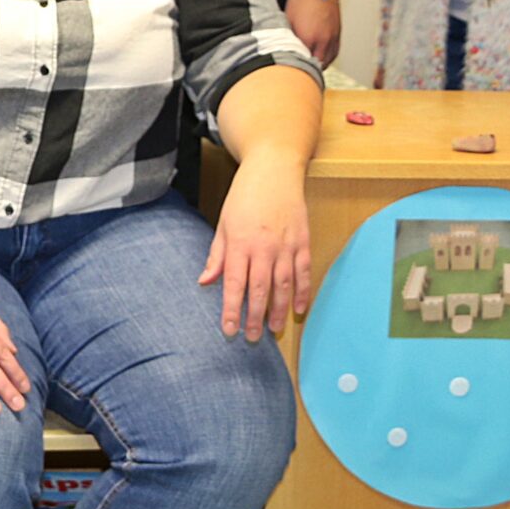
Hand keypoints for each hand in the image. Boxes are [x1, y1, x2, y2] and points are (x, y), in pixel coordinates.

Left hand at [198, 154, 314, 339]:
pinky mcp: (303, 242)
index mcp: (240, 243)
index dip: (231, 310)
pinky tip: (298, 310)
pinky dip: (303, 293)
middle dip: (256, 317)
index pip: (233, 284)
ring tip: (274, 331)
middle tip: (252, 338)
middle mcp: (264, 248)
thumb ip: (217, 255)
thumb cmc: (244, 196)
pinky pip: (304, 273)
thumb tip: (205, 281)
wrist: (274, 169)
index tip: (228, 330)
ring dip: (280, 311)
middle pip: (260, 290)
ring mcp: (286, 246)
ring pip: (284, 286)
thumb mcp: (223, 223)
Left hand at [284, 0, 340, 68]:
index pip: (302, 63)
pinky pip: (334, 53)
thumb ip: (289, 39)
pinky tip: (318, 55)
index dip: (295, 67)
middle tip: (296, 68)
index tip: (288, 69)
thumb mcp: (288, 20)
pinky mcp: (339, 33)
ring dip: (318, 64)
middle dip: (307, 68)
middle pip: (316, 66)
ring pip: (327, 61)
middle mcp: (324, 40)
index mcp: (308, 38)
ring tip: (307, 63)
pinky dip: (326, 57)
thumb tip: (285, 50)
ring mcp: (333, 37)